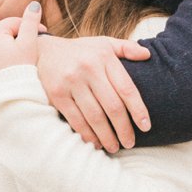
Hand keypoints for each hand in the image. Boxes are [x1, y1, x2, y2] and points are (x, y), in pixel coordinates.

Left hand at [0, 1, 44, 88]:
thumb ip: (31, 22)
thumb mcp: (29, 45)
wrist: (6, 102)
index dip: (31, 27)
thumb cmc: (20, 73)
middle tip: (28, 44)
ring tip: (11, 51)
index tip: (44, 34)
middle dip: (13, 35)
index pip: (14, 23)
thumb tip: (34, 4)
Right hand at [36, 34, 150, 152]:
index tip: (146, 127)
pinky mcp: (57, 94)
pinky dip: (87, 134)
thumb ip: (126, 48)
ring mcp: (72, 82)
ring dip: (107, 136)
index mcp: (104, 57)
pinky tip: (96, 142)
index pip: (127, 88)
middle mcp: (89, 69)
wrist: (43, 51)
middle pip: (112, 106)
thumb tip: (147, 55)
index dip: (138, 110)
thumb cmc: (81, 51)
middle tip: (130, 143)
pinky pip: (76, 119)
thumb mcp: (104, 43)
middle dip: (124, 129)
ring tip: (114, 147)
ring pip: (95, 116)